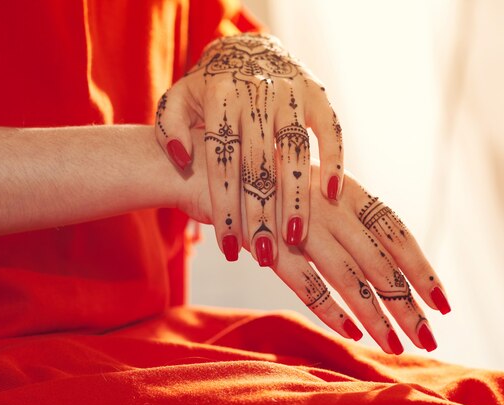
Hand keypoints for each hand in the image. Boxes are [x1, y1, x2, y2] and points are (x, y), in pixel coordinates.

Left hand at [156, 33, 342, 265]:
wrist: (247, 49)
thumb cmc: (209, 89)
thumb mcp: (177, 101)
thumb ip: (169, 128)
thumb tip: (180, 157)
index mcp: (219, 97)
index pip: (221, 162)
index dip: (224, 208)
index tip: (227, 248)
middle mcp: (256, 93)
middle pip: (258, 165)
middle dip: (260, 214)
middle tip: (262, 254)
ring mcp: (290, 92)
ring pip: (295, 152)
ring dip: (296, 197)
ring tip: (294, 238)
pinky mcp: (317, 93)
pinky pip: (330, 130)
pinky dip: (334, 160)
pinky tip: (331, 194)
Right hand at [181, 130, 450, 353]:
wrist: (197, 163)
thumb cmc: (255, 177)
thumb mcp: (301, 186)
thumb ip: (334, 210)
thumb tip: (368, 249)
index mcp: (339, 186)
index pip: (393, 228)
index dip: (421, 265)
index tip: (442, 301)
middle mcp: (325, 202)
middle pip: (378, 259)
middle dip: (407, 301)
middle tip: (429, 336)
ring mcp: (296, 221)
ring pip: (348, 275)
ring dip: (374, 314)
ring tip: (394, 345)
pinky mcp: (266, 241)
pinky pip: (305, 281)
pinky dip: (328, 308)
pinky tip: (348, 332)